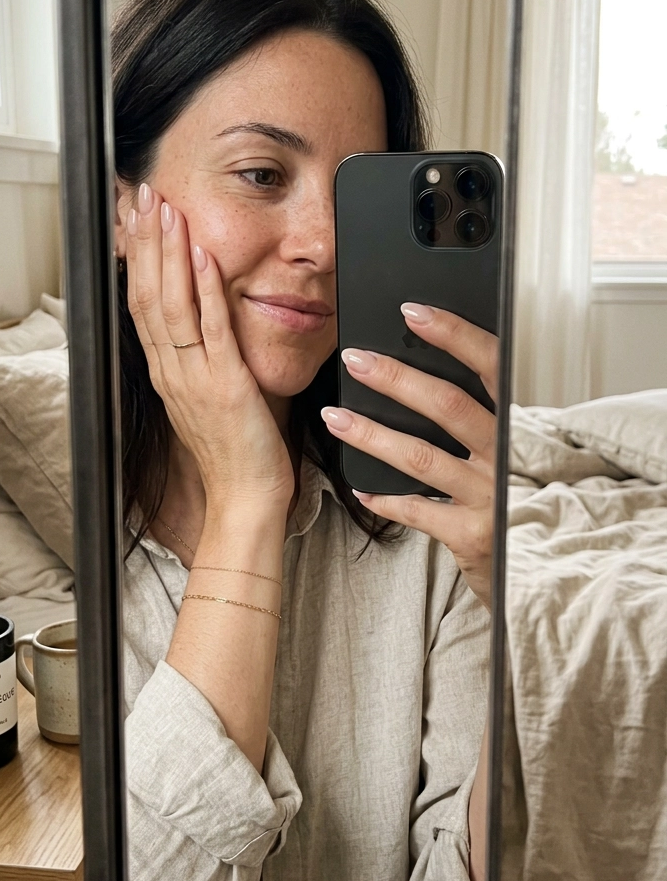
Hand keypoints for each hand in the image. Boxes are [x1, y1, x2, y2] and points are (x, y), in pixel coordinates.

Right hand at [125, 184, 293, 510]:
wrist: (244, 500)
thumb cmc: (235, 453)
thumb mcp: (210, 396)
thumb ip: (203, 358)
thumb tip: (206, 321)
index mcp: (168, 372)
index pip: (142, 302)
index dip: (137, 256)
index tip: (138, 217)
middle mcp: (172, 370)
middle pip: (147, 294)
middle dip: (146, 240)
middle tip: (145, 194)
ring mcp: (195, 378)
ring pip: (171, 305)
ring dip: (169, 253)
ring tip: (167, 210)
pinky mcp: (226, 386)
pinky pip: (211, 332)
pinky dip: (206, 291)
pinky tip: (205, 256)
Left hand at [321, 304, 496, 606]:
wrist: (547, 568)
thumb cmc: (521, 499)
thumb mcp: (515, 451)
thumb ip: (484, 417)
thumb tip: (426, 372)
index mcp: (520, 424)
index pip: (491, 366)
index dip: (453, 336)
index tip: (413, 312)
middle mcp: (509, 456)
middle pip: (449, 405)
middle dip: (396, 379)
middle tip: (355, 359)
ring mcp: (492, 497)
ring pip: (422, 457)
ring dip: (372, 434)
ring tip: (334, 416)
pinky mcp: (473, 534)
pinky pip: (418, 510)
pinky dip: (385, 499)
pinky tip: (359, 489)